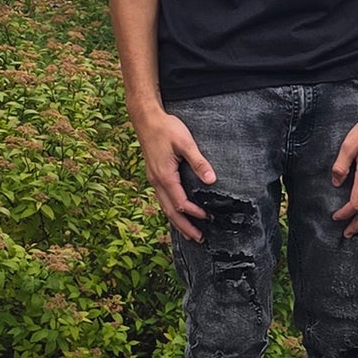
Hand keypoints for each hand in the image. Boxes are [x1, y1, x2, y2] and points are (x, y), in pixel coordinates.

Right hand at [136, 112, 214, 240]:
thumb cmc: (166, 128)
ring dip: (177, 221)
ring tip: (189, 233)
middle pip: (170, 211)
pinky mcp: (154, 175)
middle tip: (198, 238)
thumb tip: (211, 180)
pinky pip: (163, 199)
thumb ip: (198, 162)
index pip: (180, 202)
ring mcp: (154, 179)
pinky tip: (178, 213)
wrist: (146, 119)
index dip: (194, 213)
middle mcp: (157, 181)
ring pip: (164, 207)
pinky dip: (171, 210)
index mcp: (165, 176)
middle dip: (184, 226)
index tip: (208, 217)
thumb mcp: (186, 143)